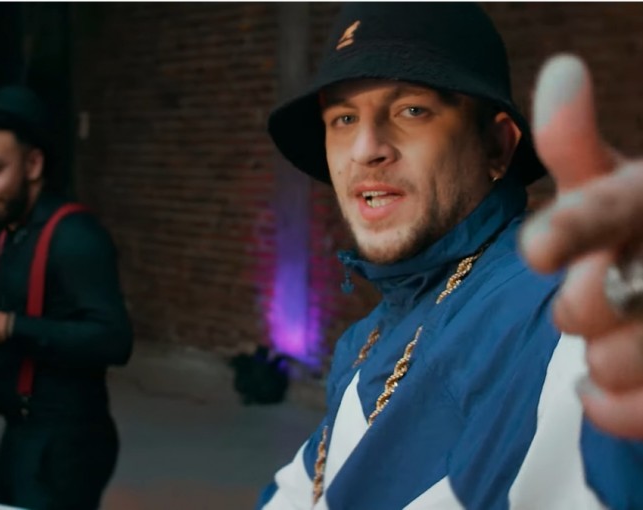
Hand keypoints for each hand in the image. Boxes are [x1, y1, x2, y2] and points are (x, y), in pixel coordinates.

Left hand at [520, 54, 642, 438]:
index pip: (612, 209)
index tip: (537, 249)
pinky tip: (602, 386)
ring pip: (612, 362)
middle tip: (589, 295)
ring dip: (598, 359)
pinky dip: (608, 406)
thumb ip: (577, 142)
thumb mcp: (615, 186)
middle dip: (577, 305)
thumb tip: (561, 68)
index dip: (575, 227)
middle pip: (590, 304)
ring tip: (611, 341)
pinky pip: (627, 413)